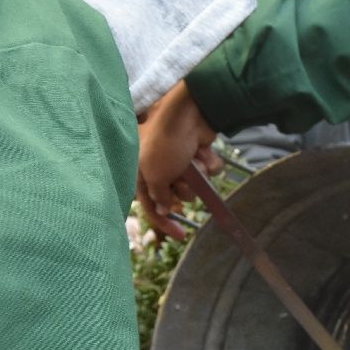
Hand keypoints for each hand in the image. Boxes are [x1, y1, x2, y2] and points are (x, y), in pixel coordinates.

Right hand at [136, 81, 219, 238]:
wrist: (190, 112)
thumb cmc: (165, 142)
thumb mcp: (154, 174)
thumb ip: (158, 196)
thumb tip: (165, 209)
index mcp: (140, 170)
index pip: (150, 205)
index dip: (165, 222)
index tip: (181, 236)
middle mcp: (158, 166)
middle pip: (175, 195)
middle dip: (184, 189)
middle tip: (182, 176)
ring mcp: (179, 159)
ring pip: (194, 185)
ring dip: (197, 177)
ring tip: (193, 160)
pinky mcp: (197, 153)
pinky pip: (208, 171)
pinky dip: (209, 164)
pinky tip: (204, 152)